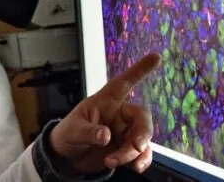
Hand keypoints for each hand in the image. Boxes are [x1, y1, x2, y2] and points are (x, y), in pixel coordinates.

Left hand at [50, 52, 160, 174]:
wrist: (67, 158)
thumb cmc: (67, 135)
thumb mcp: (73, 131)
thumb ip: (89, 133)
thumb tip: (106, 136)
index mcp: (105, 101)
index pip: (124, 82)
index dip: (139, 70)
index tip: (156, 57)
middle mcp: (119, 114)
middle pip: (142, 117)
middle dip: (142, 133)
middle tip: (136, 147)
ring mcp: (125, 131)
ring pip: (142, 138)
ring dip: (135, 152)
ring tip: (114, 160)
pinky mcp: (127, 148)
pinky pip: (143, 153)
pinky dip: (141, 160)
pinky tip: (135, 167)